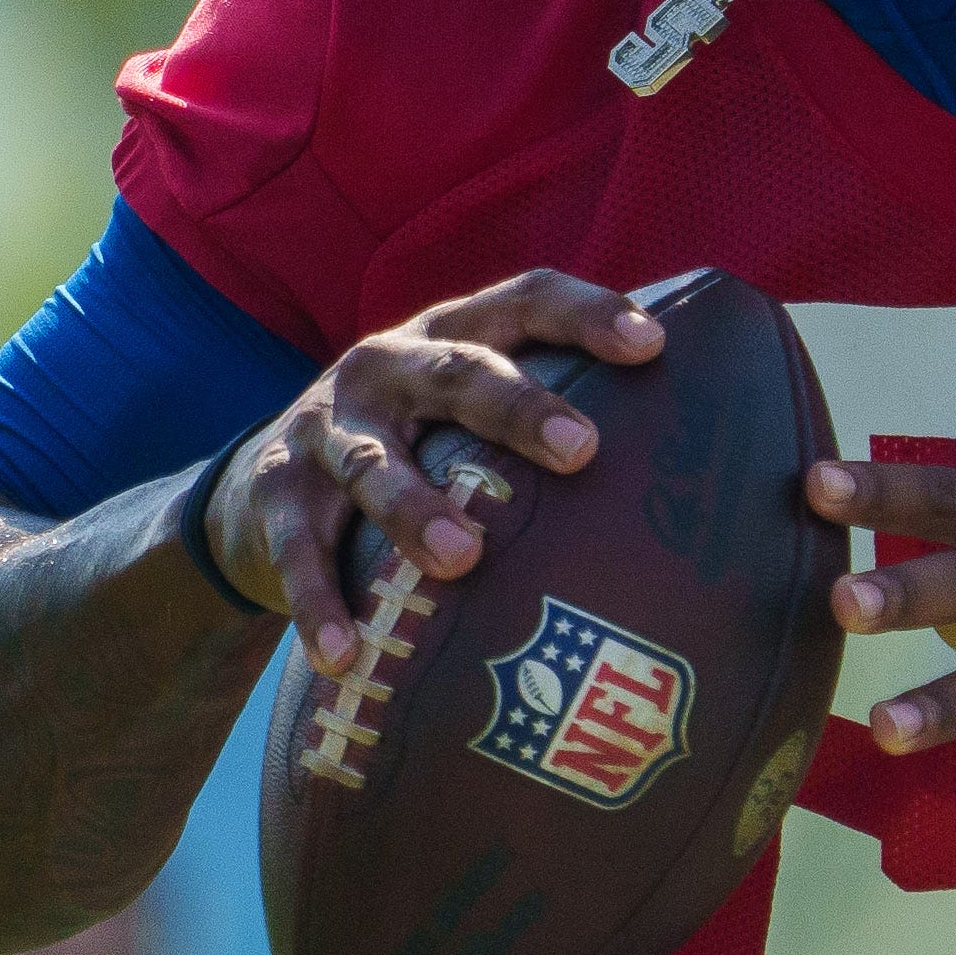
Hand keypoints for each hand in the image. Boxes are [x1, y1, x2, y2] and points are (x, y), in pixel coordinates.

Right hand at [203, 272, 658, 673]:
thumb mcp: (466, 413)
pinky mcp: (273, 495)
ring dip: (415, 507)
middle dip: (519, 407)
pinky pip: (297, 551)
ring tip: (461, 558)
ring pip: (373, 462)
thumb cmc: (415, 448)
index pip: (525, 300)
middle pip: (457, 372)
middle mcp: (387, 366)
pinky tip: (344, 654)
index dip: (588, 313)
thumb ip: (548, 414)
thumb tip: (700, 444)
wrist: (255, 491)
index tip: (655, 345)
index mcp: (451, 332)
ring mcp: (325, 428)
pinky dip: (318, 602)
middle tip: (583, 450)